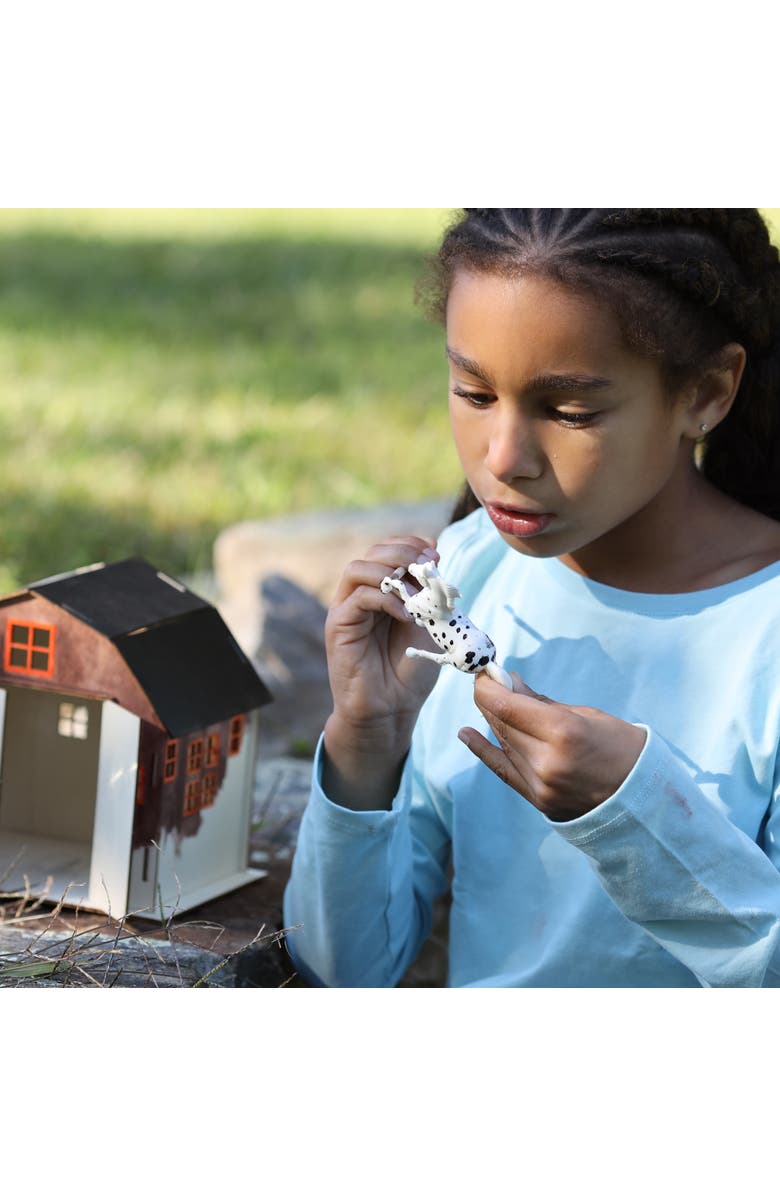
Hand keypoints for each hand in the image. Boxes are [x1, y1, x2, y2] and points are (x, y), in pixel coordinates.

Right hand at [325, 536, 444, 741]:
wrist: (391, 710)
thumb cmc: (410, 672)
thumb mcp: (428, 624)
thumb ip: (428, 592)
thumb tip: (434, 554)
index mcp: (382, 592)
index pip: (388, 551)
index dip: (411, 545)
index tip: (435, 554)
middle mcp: (360, 596)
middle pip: (373, 552)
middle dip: (404, 551)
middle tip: (428, 564)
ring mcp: (347, 609)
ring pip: (358, 568)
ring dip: (390, 569)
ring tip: (415, 588)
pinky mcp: (339, 626)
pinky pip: (358, 596)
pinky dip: (385, 599)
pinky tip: (406, 615)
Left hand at [458, 673, 646, 820]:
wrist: (643, 798)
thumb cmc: (623, 747)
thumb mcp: (587, 715)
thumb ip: (543, 703)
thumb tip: (510, 683)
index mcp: (563, 731)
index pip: (507, 705)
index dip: (488, 686)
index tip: (483, 672)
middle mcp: (546, 759)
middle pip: (501, 723)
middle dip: (489, 698)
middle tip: (485, 681)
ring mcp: (540, 784)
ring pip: (502, 743)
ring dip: (493, 720)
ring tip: (490, 701)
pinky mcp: (538, 800)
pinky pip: (503, 770)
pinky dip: (483, 750)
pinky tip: (466, 734)